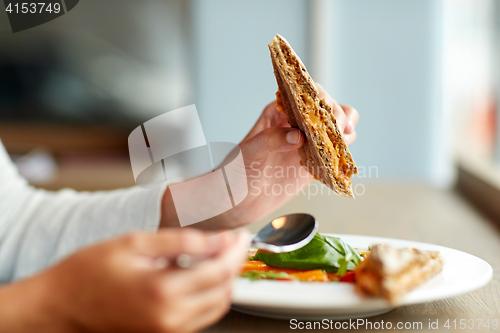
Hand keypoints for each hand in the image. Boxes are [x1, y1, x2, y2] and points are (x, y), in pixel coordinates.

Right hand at [0, 229, 247, 332]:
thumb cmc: (89, 271)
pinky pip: (201, 318)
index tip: (240, 235)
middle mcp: (170, 318)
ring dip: (224, 281)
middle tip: (232, 243)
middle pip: (224, 291)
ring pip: (217, 307)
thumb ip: (182, 241)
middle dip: (234, 264)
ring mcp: (167, 332)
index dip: (235, 250)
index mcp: (163, 291)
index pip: (220, 271)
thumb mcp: (134, 243)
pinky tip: (199, 276)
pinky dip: (209, 296)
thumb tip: (220, 239)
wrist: (59, 307)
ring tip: (219, 256)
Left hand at [162, 84, 357, 228]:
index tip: (327, 112)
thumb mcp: (249, 152)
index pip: (305, 94)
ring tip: (343, 141)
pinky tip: (342, 160)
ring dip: (346, 131)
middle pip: (327, 109)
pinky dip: (343, 154)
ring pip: (337, 128)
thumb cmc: (237, 171)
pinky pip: (335, 153)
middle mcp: (296, 123)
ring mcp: (307, 143)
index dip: (321, 99)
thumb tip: (297, 136)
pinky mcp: (314, 163)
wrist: (238, 200)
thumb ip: (271, 140)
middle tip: (340, 129)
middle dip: (338, 114)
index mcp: (279, 111)